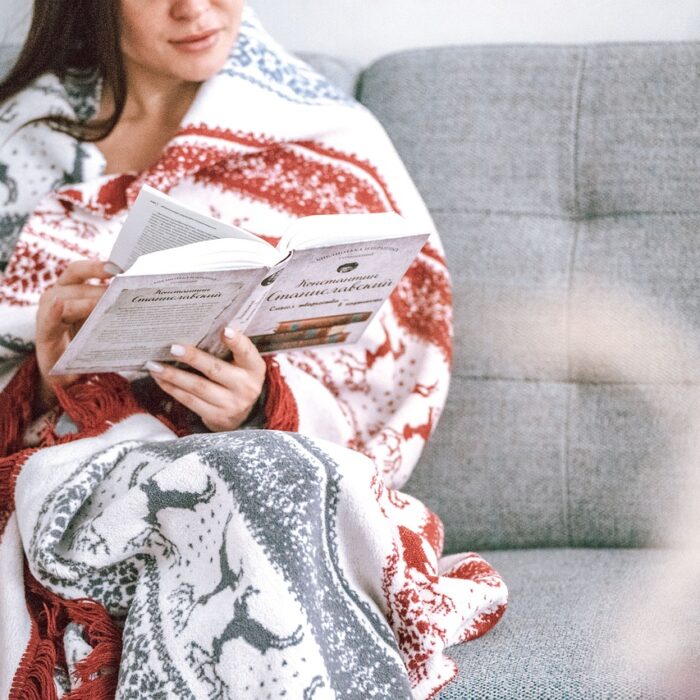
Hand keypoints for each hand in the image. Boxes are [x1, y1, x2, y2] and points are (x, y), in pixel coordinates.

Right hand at [35, 260, 114, 412]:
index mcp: (72, 290)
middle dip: (99, 282)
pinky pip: (48, 319)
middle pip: (77, 280)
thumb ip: (116, 308)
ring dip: (85, 297)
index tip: (121, 264)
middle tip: (122, 286)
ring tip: (104, 301)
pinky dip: (54, 311)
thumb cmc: (91, 344)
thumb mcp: (105, 323)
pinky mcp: (44, 333)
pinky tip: (61, 306)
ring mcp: (48, 313)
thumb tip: (145, 295)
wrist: (72, 376)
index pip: (83, 270)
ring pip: (63, 296)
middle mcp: (58, 296)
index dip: (99, 265)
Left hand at [146, 329, 265, 431]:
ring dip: (173, 375)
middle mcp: (245, 387)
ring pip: (198, 387)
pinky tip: (160, 379)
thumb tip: (201, 328)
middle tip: (173, 348)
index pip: (247, 353)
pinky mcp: (215, 416)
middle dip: (193, 358)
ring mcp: (230, 404)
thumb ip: (231, 350)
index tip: (224, 330)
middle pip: (216, 370)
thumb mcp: (243, 365)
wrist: (242, 415)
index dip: (236, 342)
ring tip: (155, 365)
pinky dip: (172, 389)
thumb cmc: (237, 379)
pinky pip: (189, 401)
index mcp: (254, 369)